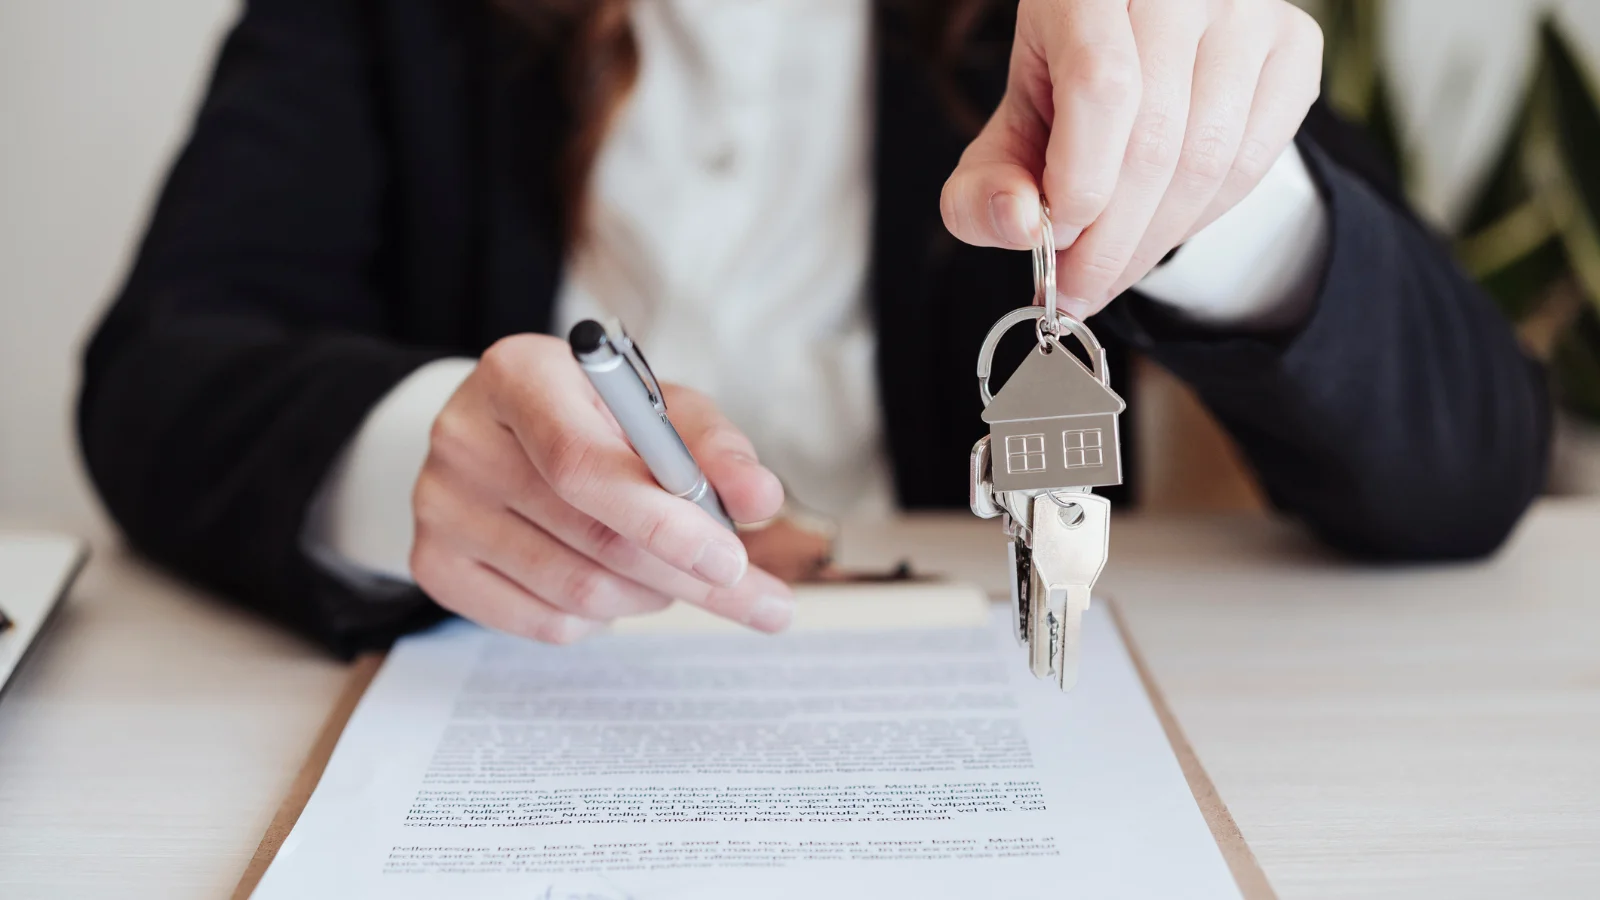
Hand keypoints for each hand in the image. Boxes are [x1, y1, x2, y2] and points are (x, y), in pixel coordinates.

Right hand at [409, 334, 792, 642]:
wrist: (505, 433)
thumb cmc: (595, 417)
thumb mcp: (659, 409)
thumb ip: (714, 448)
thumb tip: (759, 498)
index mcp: (518, 375)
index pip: (583, 465)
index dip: (663, 520)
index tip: (732, 559)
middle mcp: (463, 437)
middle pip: (591, 537)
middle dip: (687, 574)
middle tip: (753, 594)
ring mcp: (438, 506)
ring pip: (576, 592)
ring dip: (649, 595)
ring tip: (670, 572)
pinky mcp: (433, 565)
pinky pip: (544, 624)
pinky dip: (601, 619)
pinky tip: (613, 585)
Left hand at [941, 0, 1322, 316]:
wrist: (1133, 51)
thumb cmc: (1062, 95)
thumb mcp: (1004, 137)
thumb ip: (982, 190)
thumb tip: (1018, 226)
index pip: (1101, 87)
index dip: (1081, 183)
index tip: (1054, 243)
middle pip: (1157, 138)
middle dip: (1112, 240)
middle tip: (1079, 289)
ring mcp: (1246, 10)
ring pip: (1209, 157)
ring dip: (1154, 240)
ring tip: (1111, 269)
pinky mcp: (1294, 44)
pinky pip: (1254, 160)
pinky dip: (1202, 217)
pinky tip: (1161, 229)